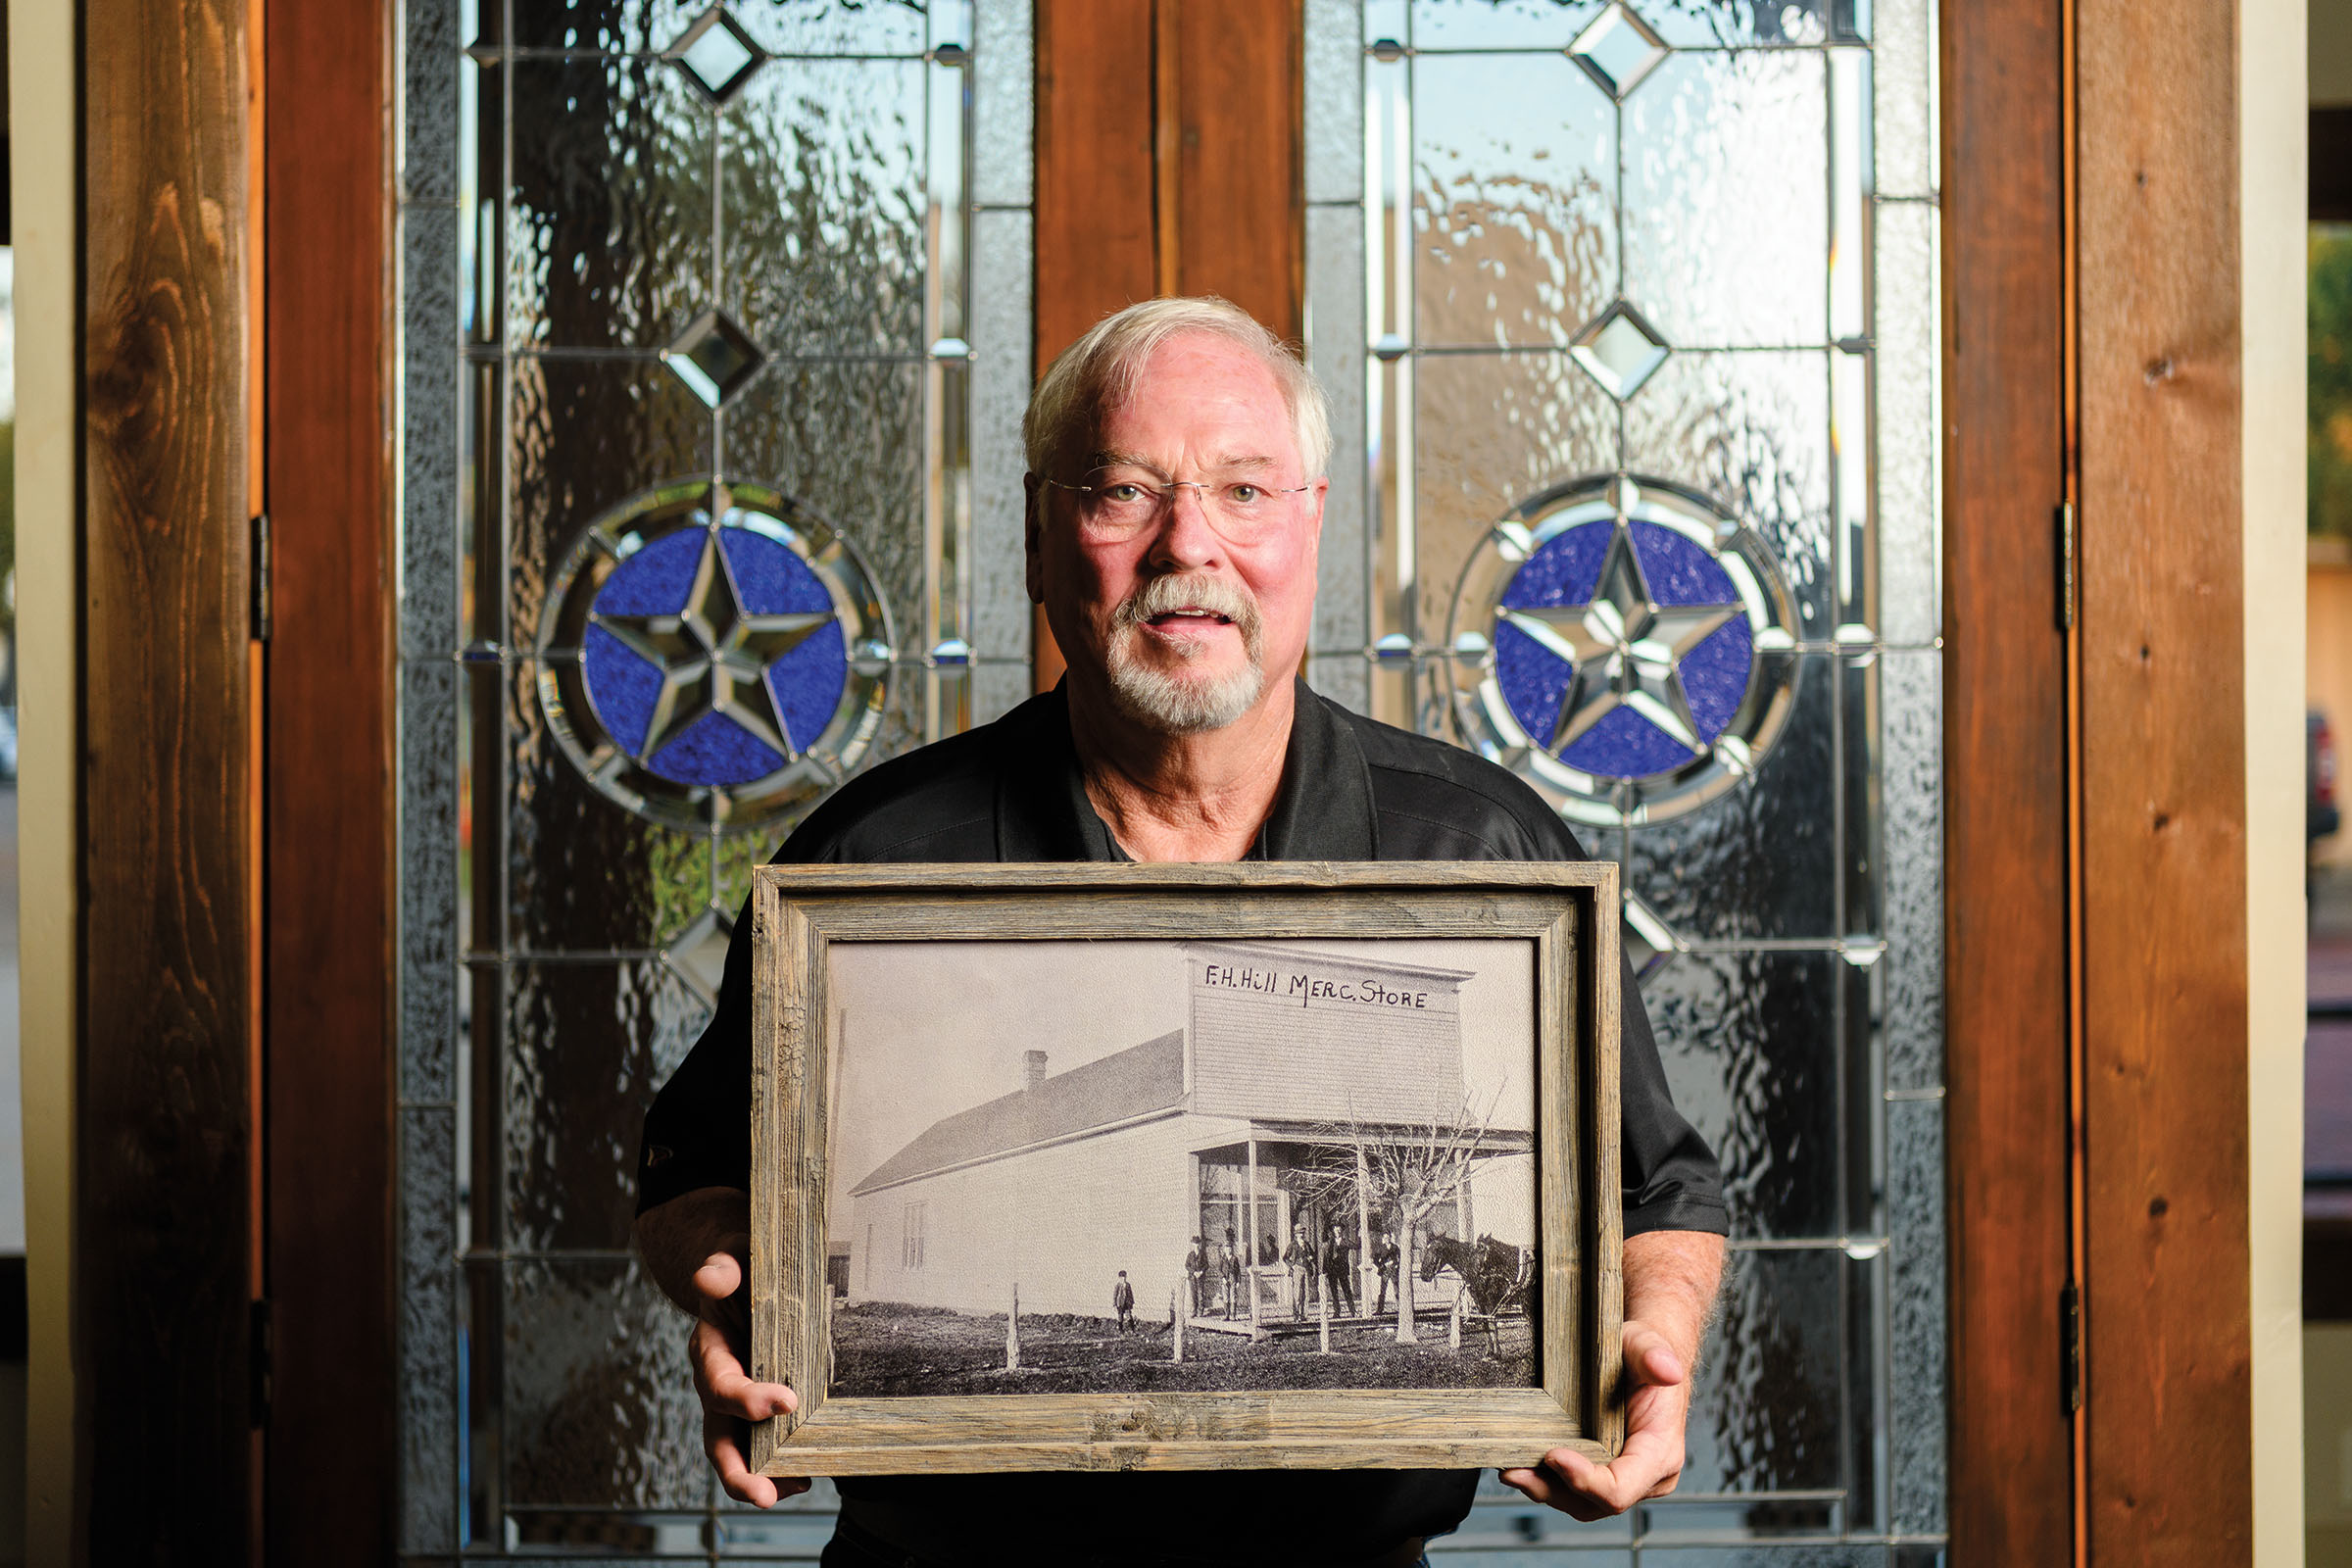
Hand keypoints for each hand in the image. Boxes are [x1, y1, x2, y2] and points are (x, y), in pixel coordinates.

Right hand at [686, 1244, 806, 1507]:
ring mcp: (740, 1405)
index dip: (748, 1399)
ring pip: (739, 1454)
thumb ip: (723, 1267)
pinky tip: (809, 1473)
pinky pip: (765, 1447)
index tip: (788, 1401)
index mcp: (710, 1353)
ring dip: (762, 1479)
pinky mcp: (763, 1411)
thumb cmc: (745, 1268)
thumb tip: (709, 1276)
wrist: (751, 1276)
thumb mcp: (734, 1258)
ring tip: (796, 1489)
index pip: (721, 1384)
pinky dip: (782, 1466)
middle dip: (738, 1472)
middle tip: (765, 1495)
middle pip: (717, 1439)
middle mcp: (720, 1387)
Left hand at [1497, 1318, 1693, 1520]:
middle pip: (1596, 1503)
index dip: (1584, 1481)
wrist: (1642, 1357)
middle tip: (1515, 1471)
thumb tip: (1666, 1369)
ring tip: (1512, 1472)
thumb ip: (1653, 1356)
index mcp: (1660, 1453)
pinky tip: (1524, 1467)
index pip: (1621, 1488)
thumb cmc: (1643, 1353)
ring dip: (1545, 1491)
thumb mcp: (1646, 1345)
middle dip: (1554, 1490)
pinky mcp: (1606, 1474)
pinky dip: (1550, 1483)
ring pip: (1583, 1504)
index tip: (1552, 1455)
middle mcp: (1646, 1476)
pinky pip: (1577, 1492)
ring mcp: (1626, 1479)